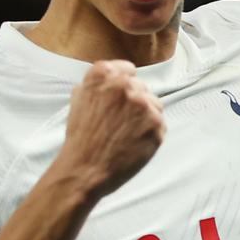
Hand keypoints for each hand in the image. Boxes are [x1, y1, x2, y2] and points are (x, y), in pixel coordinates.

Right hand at [58, 60, 165, 197]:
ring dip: (145, 116)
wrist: (85, 170)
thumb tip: (108, 79)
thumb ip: (95, 85)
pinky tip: (134, 142)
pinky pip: (160, 123)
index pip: (127, 69)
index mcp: (104, 75)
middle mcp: (125, 86)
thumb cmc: (81, 139)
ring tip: (126, 133)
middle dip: (134, 102)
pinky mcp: (157, 124)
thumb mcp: (79, 102)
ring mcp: (144, 105)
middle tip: (121, 121)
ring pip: (154, 103)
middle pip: (142, 87)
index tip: (122, 95)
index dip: (125, 83)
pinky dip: (151, 133)